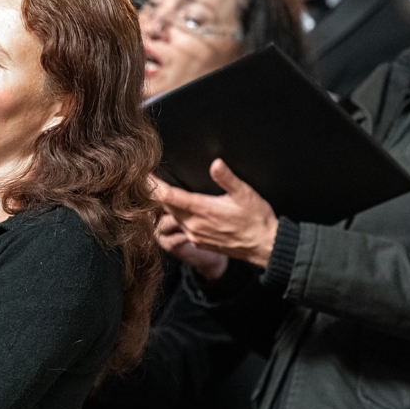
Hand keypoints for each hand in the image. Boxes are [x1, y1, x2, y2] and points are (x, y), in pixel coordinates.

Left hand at [153, 159, 278, 266]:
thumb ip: (227, 178)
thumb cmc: (256, 219)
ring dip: (164, 205)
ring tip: (158, 191)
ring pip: (172, 217)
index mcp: (203, 210)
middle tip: (146, 179)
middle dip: (156, 193)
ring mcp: (195, 235)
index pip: (169, 197)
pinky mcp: (198, 242)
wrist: (264, 246)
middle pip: (166, 207)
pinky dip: (174, 216)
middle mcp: (195, 225)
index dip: (154, 185)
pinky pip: (180, 227)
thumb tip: (215, 163)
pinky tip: (176, 209)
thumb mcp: (245, 194)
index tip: (144, 175)